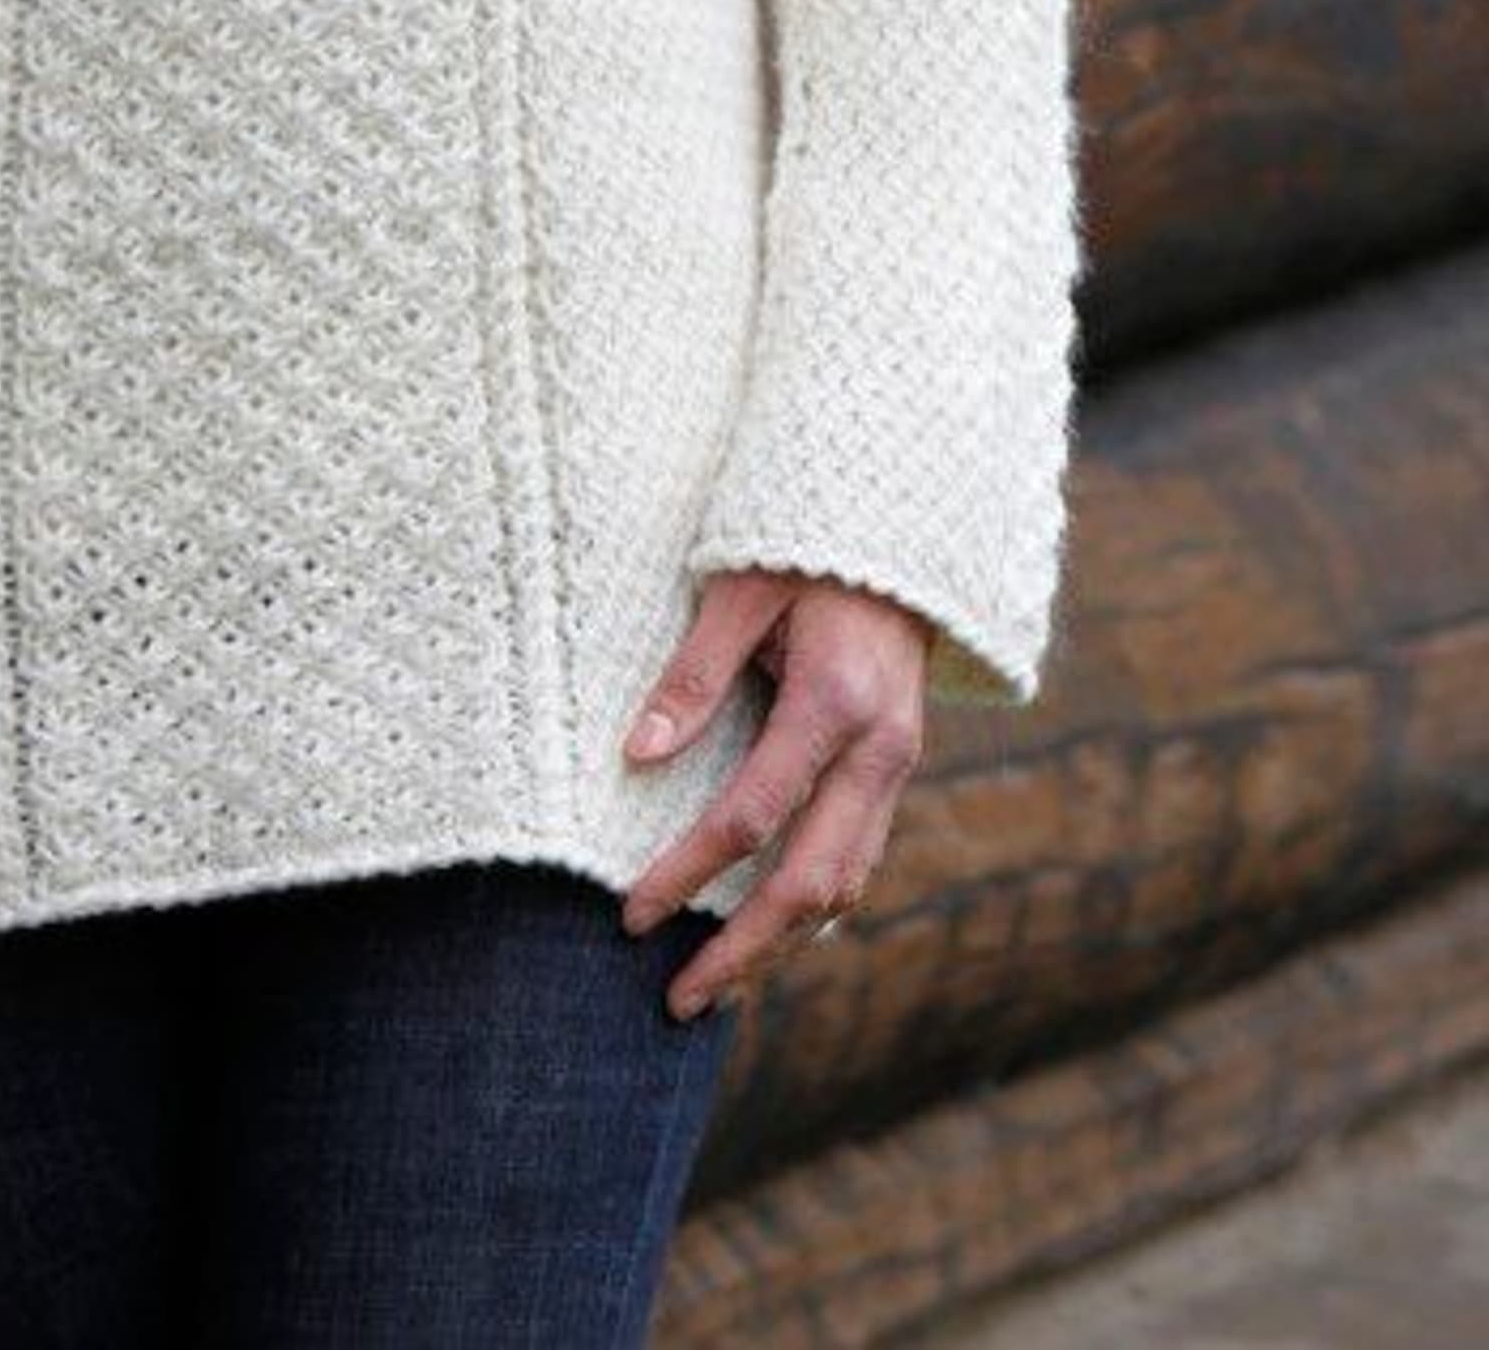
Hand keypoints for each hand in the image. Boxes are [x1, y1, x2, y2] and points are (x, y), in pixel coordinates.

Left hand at [616, 568, 928, 1018]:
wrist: (902, 532)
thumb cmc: (804, 546)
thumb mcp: (740, 589)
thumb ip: (692, 674)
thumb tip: (637, 757)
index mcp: (836, 703)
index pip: (752, 817)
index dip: (687, 872)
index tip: (631, 913)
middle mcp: (879, 751)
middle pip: (810, 883)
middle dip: (743, 951)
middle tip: (676, 1001)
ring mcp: (897, 766)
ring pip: (843, 885)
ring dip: (781, 944)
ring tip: (717, 986)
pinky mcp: (895, 769)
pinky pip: (856, 858)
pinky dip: (813, 906)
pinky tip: (768, 929)